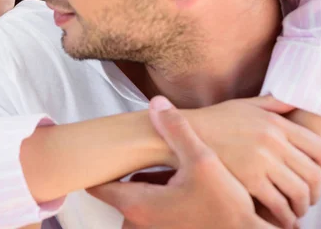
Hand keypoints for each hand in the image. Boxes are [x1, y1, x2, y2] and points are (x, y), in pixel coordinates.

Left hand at [87, 96, 277, 228]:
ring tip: (146, 162)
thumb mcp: (202, 161)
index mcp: (138, 204)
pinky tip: (170, 179)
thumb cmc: (227, 207)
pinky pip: (148, 211)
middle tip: (117, 153)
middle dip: (117, 173)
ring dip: (137, 184)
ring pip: (132, 202)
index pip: (98, 185)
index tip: (92, 152)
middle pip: (114, 193)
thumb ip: (177, 130)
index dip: (96, 166)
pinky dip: (151, 195)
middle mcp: (139, 221)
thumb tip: (157, 102)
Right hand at [185, 96, 320, 226]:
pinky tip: (279, 217)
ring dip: (301, 207)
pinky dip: (284, 215)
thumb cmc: (212, 121)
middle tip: (306, 200)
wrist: (181, 134)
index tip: (317, 179)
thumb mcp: (244, 105)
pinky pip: (279, 204)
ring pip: (300, 191)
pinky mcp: (249, 179)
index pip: (320, 149)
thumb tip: (294, 105)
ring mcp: (262, 160)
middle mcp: (274, 140)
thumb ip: (272, 104)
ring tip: (294, 212)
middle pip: (314, 174)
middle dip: (315, 193)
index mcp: (276, 123)